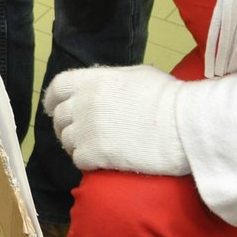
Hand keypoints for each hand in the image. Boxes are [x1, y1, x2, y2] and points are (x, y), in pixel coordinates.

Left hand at [41, 65, 190, 174]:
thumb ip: (111, 80)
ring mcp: (86, 130)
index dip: (53, 99)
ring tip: (89, 148)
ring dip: (75, 145)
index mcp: (91, 81)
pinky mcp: (95, 155)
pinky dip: (84, 161)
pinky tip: (97, 161)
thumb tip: (104, 86)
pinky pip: (78, 159)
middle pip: (60, 118)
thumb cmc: (167, 96)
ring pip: (66, 141)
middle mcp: (82, 104)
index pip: (57, 88)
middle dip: (65, 126)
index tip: (53, 108)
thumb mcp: (136, 75)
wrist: (183, 125)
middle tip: (77, 133)